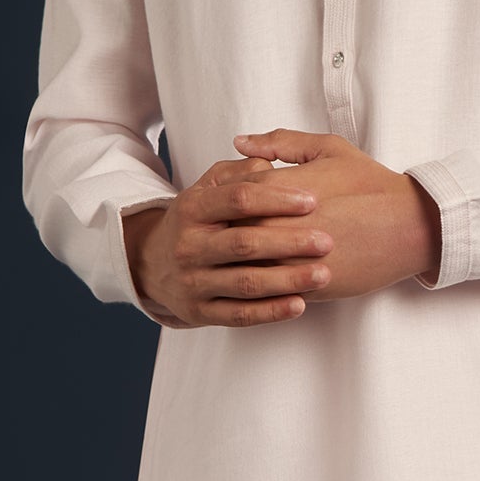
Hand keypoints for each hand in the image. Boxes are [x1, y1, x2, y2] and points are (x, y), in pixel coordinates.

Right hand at [123, 156, 334, 327]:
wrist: (152, 264)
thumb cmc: (196, 220)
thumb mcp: (208, 187)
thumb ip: (240, 173)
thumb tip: (270, 165)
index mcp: (192, 209)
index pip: (238, 199)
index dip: (277, 199)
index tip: (313, 201)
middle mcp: (189, 247)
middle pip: (244, 244)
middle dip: (289, 242)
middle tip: (327, 241)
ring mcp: (193, 282)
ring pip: (245, 283)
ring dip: (287, 280)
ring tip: (323, 275)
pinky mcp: (200, 313)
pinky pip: (239, 315)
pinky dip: (271, 312)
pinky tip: (300, 305)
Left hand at [230, 129, 441, 298]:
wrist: (409, 225)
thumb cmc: (370, 184)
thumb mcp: (328, 148)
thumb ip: (280, 142)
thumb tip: (240, 143)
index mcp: (276, 190)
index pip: (226, 197)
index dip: (223, 201)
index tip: (228, 204)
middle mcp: (276, 226)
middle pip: (226, 234)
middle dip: (224, 233)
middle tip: (225, 233)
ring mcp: (288, 260)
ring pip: (240, 267)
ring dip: (237, 263)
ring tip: (243, 257)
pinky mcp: (303, 287)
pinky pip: (267, 291)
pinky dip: (260, 286)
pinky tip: (265, 277)